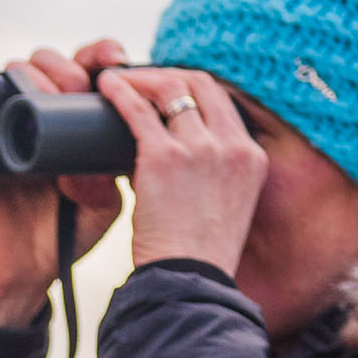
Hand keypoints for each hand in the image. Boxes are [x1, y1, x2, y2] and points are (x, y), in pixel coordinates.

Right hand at [0, 41, 130, 328]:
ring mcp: (4, 124)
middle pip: (46, 61)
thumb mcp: (102, 204)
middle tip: (80, 88)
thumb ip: (107, 180)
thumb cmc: (66, 233)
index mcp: (73, 118)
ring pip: (9, 72)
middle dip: (66, 65)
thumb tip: (91, 160)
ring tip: (49, 96)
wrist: (24, 270)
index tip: (118, 63)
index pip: (86, 67)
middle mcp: (37, 113)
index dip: (99, 54)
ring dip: (29, 72)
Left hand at [99, 67, 265, 277]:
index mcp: (251, 157)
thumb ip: (213, 177)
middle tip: (138, 80)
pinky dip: (120, 93)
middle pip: (200, 83)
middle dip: (166, 75)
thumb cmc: (198, 256)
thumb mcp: (226, 207)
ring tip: (116, 81)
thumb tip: (177, 157)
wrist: (190, 282)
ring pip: (169, 89)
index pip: (223, 100)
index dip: (191, 88)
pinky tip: (105, 87)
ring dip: (140, 79)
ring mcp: (200, 148)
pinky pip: (139, 110)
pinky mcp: (165, 157)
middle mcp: (231, 146)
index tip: (166, 92)